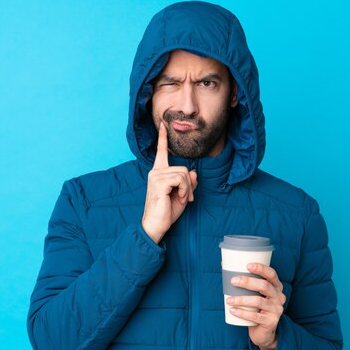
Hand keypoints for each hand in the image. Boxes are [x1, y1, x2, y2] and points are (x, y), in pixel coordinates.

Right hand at [141, 122, 197, 242]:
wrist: (156, 225)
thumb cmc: (167, 211)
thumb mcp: (182, 194)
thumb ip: (188, 183)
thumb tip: (194, 173)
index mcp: (158, 172)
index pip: (161, 152)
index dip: (162, 138)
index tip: (163, 124)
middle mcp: (155, 171)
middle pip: (183, 168)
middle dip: (189, 184)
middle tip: (186, 198)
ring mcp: (156, 176)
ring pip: (183, 173)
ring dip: (187, 189)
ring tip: (181, 199)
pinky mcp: (159, 182)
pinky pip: (181, 179)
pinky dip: (185, 190)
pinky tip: (179, 199)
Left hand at [227, 263, 285, 349]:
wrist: (263, 332)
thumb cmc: (256, 308)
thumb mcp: (253, 294)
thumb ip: (244, 281)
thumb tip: (224, 264)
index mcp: (276, 287)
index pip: (271, 274)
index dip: (261, 268)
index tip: (247, 265)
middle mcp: (279, 297)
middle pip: (264, 286)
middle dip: (247, 282)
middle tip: (233, 281)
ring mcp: (276, 310)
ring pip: (258, 301)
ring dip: (241, 299)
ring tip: (229, 299)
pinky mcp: (271, 322)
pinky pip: (255, 317)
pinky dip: (242, 313)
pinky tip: (232, 310)